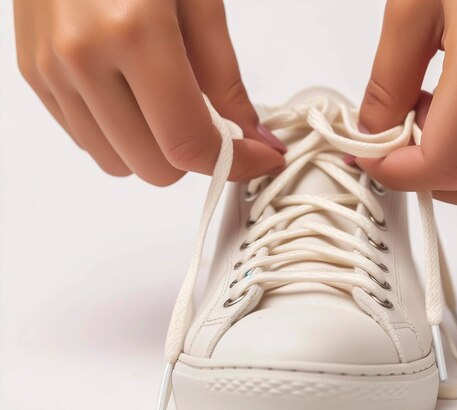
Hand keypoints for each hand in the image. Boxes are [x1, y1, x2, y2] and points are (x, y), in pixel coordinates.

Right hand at [14, 0, 285, 184]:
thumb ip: (225, 74)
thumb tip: (254, 135)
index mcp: (133, 31)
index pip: (187, 141)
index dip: (235, 163)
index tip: (260, 158)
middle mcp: (82, 57)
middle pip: (153, 168)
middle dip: (192, 155)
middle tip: (209, 119)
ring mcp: (50, 68)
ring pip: (116, 163)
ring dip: (153, 149)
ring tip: (166, 102)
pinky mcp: (33, 73)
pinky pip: (85, 140)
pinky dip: (119, 134)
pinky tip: (131, 93)